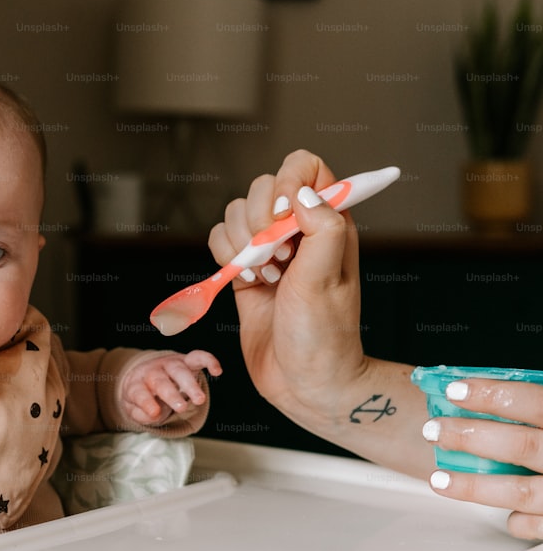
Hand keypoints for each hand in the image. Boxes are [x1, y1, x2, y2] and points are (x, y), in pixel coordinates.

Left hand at [119, 350, 221, 425]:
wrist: (146, 373)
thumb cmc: (142, 394)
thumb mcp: (134, 408)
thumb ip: (141, 414)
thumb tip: (154, 414)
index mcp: (137, 383)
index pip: (139, 392)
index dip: (147, 402)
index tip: (155, 412)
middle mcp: (153, 371)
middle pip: (161, 381)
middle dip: (172, 394)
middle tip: (181, 408)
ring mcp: (170, 365)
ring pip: (180, 371)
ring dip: (190, 384)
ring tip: (199, 400)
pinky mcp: (186, 361)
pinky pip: (198, 357)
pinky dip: (208, 361)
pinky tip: (217, 371)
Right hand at [206, 150, 367, 429]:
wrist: (305, 383)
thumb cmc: (325, 336)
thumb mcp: (327, 279)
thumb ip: (320, 228)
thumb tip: (299, 193)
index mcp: (329, 222)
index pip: (306, 167)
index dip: (286, 181)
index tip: (283, 215)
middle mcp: (298, 230)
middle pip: (261, 187)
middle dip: (257, 220)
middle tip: (276, 258)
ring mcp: (269, 250)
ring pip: (235, 214)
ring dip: (240, 243)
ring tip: (264, 276)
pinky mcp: (244, 271)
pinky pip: (219, 242)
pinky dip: (223, 257)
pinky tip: (246, 282)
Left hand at [422, 378, 542, 539]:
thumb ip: (541, 403)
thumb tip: (490, 385)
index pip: (534, 401)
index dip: (492, 395)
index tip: (454, 390)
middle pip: (521, 446)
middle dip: (471, 437)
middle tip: (433, 431)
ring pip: (523, 492)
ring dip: (476, 487)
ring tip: (439, 480)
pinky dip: (520, 522)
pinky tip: (504, 516)